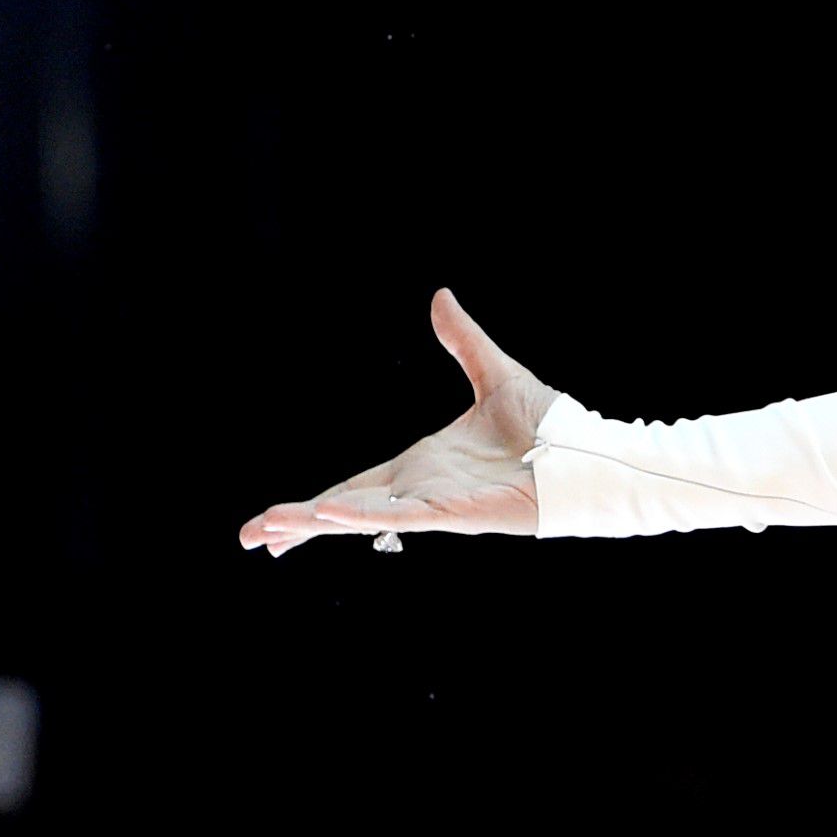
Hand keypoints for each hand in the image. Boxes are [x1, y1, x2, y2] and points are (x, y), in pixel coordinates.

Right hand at [238, 290, 555, 551]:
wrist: (587, 453)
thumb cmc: (549, 429)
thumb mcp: (494, 374)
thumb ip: (463, 341)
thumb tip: (441, 297)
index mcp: (421, 466)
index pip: (354, 487)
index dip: (314, 502)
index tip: (276, 519)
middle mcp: (421, 489)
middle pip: (343, 510)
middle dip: (297, 524)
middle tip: (249, 539)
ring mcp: (436, 505)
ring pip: (361, 517)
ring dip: (315, 523)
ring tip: (269, 532)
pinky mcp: (456, 513)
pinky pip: (400, 517)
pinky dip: (362, 516)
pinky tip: (328, 515)